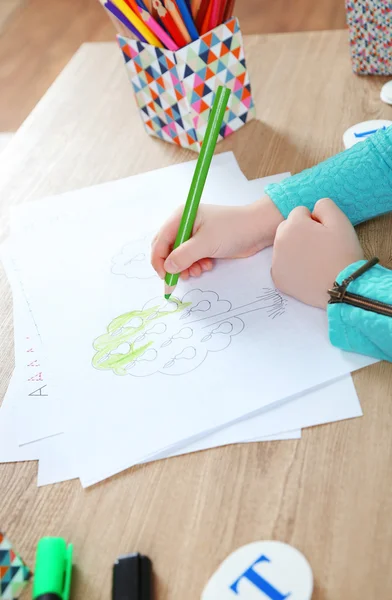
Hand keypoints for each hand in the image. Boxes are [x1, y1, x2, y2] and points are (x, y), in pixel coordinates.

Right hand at [151, 195, 282, 279]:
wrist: (258, 229)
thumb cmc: (233, 229)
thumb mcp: (206, 243)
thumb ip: (184, 255)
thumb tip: (168, 267)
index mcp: (181, 216)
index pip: (160, 240)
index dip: (159, 260)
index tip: (165, 276)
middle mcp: (185, 224)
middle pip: (167, 249)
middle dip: (173, 265)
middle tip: (181, 277)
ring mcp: (194, 234)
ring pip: (179, 256)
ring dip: (185, 267)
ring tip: (198, 271)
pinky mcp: (204, 244)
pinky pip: (190, 258)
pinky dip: (195, 265)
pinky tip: (206, 266)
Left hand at [271, 198, 363, 308]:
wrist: (343, 288)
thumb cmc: (342, 253)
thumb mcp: (340, 221)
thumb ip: (324, 206)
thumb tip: (312, 209)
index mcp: (293, 224)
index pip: (300, 212)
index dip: (315, 221)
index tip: (324, 233)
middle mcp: (279, 241)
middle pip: (287, 228)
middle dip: (301, 232)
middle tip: (319, 246)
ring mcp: (276, 262)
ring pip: (284, 246)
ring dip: (295, 248)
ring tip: (314, 260)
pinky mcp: (278, 279)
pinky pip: (282, 265)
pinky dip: (291, 266)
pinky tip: (307, 271)